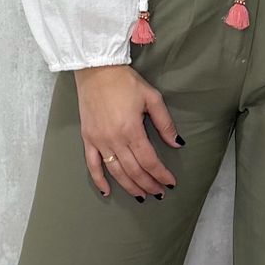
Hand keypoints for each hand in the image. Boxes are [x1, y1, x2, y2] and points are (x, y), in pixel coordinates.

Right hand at [74, 64, 181, 199]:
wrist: (96, 69)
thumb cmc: (125, 81)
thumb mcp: (152, 98)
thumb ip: (165, 123)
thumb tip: (177, 143)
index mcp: (132, 130)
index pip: (150, 161)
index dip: (161, 174)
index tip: (170, 182)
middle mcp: (114, 140)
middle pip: (134, 170)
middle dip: (149, 184)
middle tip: (159, 193)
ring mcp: (99, 141)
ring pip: (116, 172)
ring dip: (129, 187)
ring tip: (141, 196)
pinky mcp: (88, 138)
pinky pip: (92, 165)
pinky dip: (99, 181)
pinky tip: (107, 192)